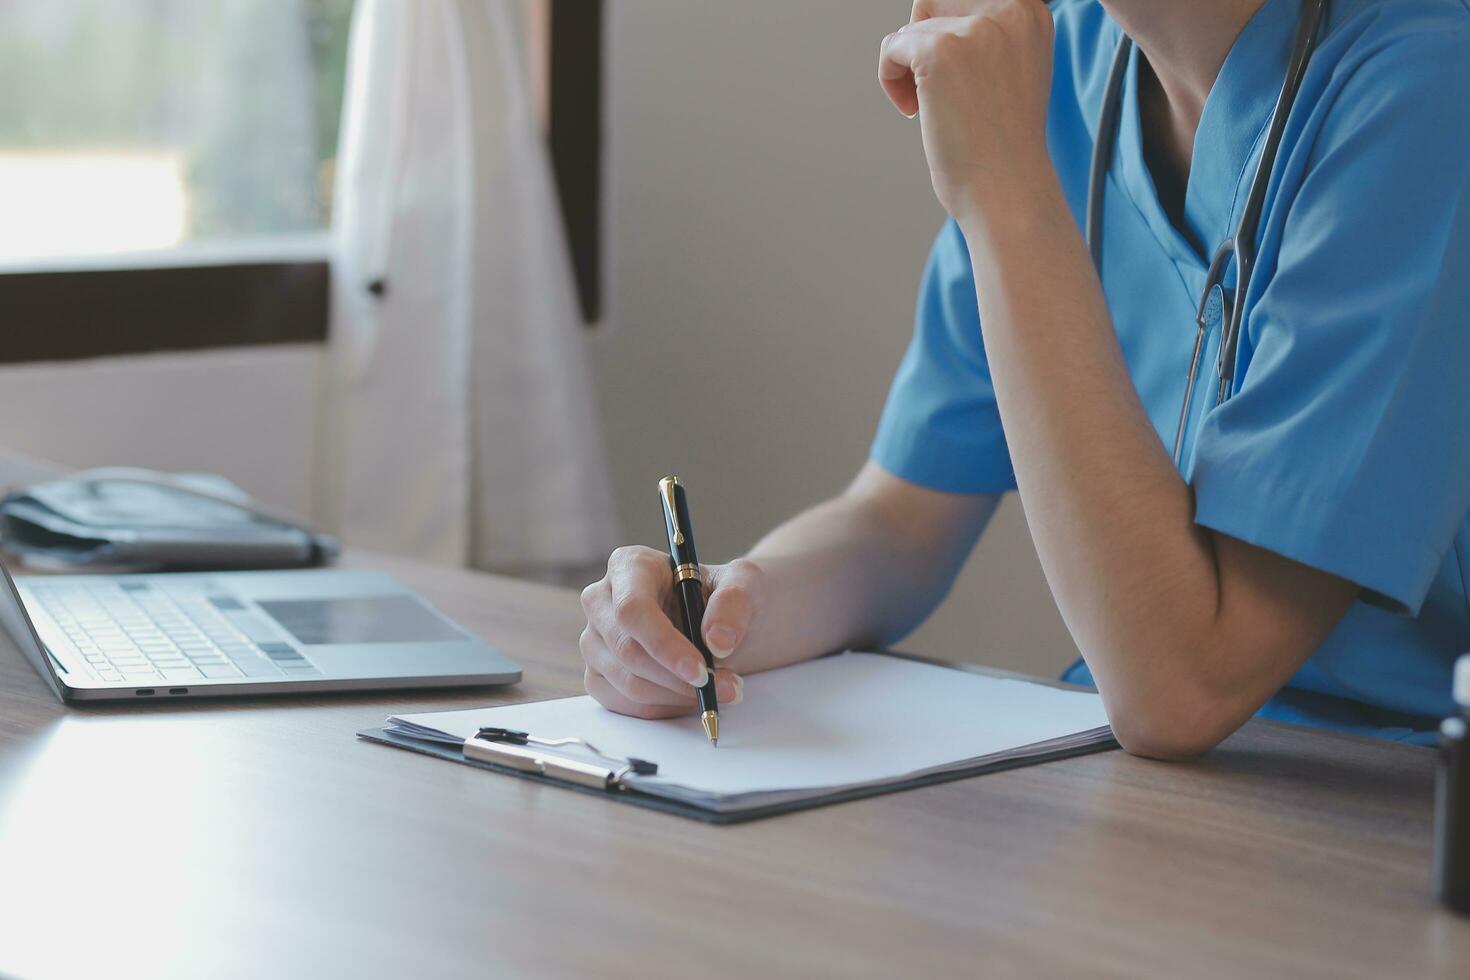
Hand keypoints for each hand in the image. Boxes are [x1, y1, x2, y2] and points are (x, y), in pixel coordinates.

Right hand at [579, 546, 760, 718]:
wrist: (717, 622)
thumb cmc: (723, 597)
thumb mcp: (743, 584)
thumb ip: (734, 603)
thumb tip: (718, 641)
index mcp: (629, 566)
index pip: (632, 608)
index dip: (664, 643)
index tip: (701, 671)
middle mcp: (601, 601)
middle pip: (628, 650)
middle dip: (680, 679)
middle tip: (728, 688)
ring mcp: (595, 640)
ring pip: (628, 683)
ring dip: (679, 696)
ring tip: (719, 689)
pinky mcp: (598, 674)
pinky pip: (625, 703)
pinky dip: (665, 708)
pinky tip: (691, 697)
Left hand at [878, 0, 1054, 220]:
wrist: (1007, 188)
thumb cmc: (1002, 143)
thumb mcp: (1011, 69)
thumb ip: (987, 33)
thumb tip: (928, 11)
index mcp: (1030, 11)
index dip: (947, 30)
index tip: (955, 75)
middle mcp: (1008, 10)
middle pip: (935, 2)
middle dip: (923, 43)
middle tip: (936, 88)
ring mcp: (974, 30)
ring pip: (912, 29)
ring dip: (909, 70)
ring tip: (931, 108)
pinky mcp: (939, 52)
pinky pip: (892, 47)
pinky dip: (891, 80)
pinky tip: (914, 110)